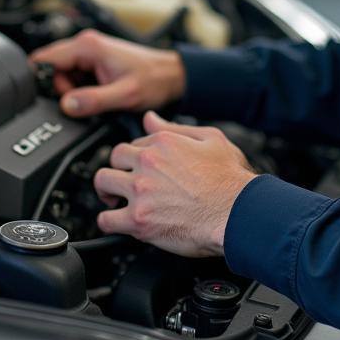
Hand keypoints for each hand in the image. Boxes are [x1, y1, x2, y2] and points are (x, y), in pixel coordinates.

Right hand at [30, 29, 185, 117]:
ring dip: (69, 90)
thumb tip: (66, 105)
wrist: (171, 76)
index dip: (43, 82)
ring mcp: (90, 52)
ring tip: (94, 99)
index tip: (53, 100)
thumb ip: (93, 100)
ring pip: (62, 73)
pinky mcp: (94, 61)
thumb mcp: (123, 94)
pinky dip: (78, 89)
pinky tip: (95, 95)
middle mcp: (86, 44)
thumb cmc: (154, 79)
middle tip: (80, 103)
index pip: (45, 59)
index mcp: (88, 46)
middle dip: (58, 89)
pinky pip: (74, 76)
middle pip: (51, 67)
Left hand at [93, 111, 256, 257]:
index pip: (135, 142)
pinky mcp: (139, 220)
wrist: (237, 213)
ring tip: (115, 199)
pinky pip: (106, 220)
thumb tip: (150, 118)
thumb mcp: (210, 139)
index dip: (138, 155)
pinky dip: (108, 221)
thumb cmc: (230, 179)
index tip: (141, 166)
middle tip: (125, 180)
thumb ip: (176, 127)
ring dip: (107, 191)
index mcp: (163, 142)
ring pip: (103, 182)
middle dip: (119, 168)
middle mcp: (147, 163)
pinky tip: (116, 221)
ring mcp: (140, 191)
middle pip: (114, 157)